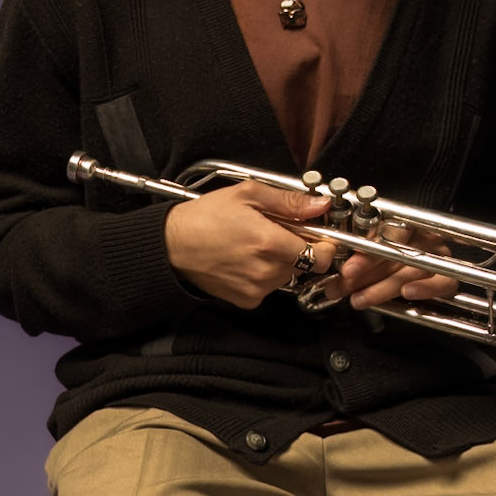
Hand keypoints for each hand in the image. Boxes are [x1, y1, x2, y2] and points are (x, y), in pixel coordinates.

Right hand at [164, 181, 321, 308]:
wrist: (172, 246)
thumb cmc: (205, 217)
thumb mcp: (248, 195)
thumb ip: (289, 202)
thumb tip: (319, 205)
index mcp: (271, 244)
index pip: (322, 256)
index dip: (323, 244)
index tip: (314, 234)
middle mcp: (267, 271)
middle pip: (306, 265)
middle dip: (299, 248)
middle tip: (276, 232)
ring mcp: (257, 289)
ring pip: (288, 276)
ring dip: (281, 261)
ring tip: (255, 244)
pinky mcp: (247, 300)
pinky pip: (270, 287)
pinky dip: (264, 274)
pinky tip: (245, 259)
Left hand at [339, 238, 459, 310]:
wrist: (416, 287)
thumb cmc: (384, 268)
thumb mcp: (366, 266)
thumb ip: (353, 269)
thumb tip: (332, 282)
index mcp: (403, 225)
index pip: (388, 230)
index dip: (367, 250)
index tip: (347, 267)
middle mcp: (423, 237)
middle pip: (397, 250)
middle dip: (367, 269)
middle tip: (347, 281)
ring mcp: (437, 256)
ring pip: (412, 269)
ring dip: (383, 287)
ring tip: (360, 299)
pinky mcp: (447, 278)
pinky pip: (442, 282)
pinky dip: (425, 288)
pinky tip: (408, 293)